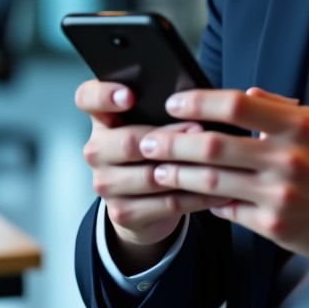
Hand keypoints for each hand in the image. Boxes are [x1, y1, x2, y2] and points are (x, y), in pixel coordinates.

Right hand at [74, 79, 235, 269]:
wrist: (145, 201)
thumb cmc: (157, 145)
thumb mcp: (154, 121)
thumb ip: (165, 105)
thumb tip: (199, 94)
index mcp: (102, 118)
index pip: (87, 98)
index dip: (104, 95)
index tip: (129, 96)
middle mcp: (97, 149)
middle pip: (125, 141)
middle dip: (167, 136)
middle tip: (199, 128)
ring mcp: (106, 183)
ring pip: (149, 176)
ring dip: (186, 168)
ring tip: (218, 159)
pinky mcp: (122, 213)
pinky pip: (166, 203)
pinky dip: (197, 196)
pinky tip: (222, 189)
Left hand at [144, 87, 308, 266]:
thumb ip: (281, 108)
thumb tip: (246, 93)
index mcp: (299, 125)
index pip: (237, 104)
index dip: (199, 102)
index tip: (175, 102)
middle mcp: (287, 157)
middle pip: (213, 145)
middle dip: (172, 141)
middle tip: (148, 140)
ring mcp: (279, 193)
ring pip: (212, 181)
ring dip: (178, 174)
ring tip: (158, 169)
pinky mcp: (274, 224)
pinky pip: (227, 210)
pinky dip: (206, 201)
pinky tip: (191, 194)